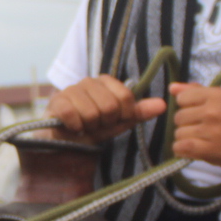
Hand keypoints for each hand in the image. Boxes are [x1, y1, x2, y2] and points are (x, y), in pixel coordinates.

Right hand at [47, 75, 164, 142]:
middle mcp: (88, 81)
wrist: (63, 139)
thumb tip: (164, 105)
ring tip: (84, 126)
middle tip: (96, 125)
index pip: (126, 98)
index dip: (122, 116)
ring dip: (89, 127)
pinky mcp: (56, 101)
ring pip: (92, 113)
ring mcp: (71, 89)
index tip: (113, 121)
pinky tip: (72, 128)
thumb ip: (139, 112)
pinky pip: (73, 115)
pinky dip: (75, 128)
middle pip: (110, 106)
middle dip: (104, 123)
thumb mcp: (119, 122)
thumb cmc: (92, 128)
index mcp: (106, 82)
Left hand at [167, 82, 220, 169]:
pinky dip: (184, 150)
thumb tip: (171, 88)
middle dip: (187, 125)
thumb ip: (197, 93)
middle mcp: (213, 110)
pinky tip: (195, 150)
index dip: (187, 108)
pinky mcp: (211, 149)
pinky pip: (182, 147)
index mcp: (216, 94)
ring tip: (203, 141)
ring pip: (179, 133)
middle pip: (178, 117)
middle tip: (204, 130)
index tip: (199, 114)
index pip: (182, 98)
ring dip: (187, 139)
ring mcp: (212, 130)